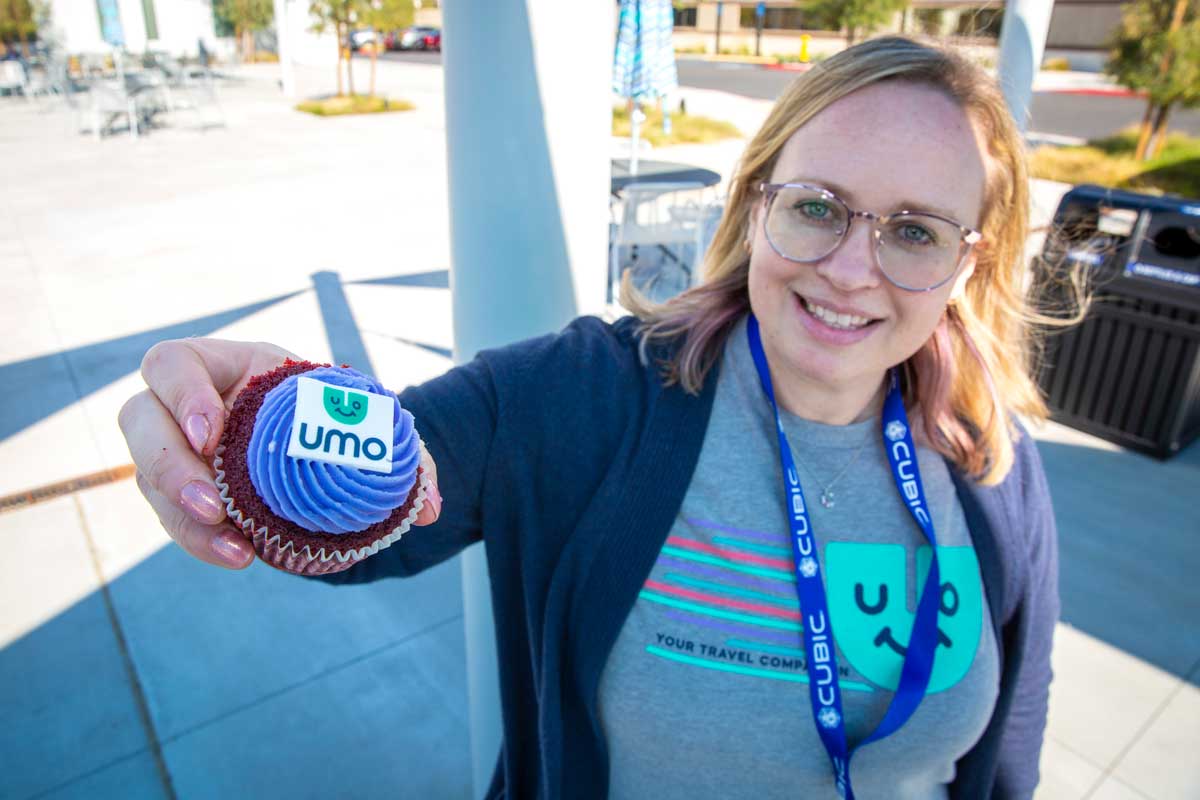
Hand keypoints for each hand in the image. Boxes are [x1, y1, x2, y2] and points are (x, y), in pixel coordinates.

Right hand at [118, 339, 441, 569]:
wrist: (325, 450)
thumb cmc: (339, 419)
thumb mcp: (368, 420)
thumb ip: (403, 454)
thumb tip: (429, 507)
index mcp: (227, 367)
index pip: (173, 363)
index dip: (181, 394)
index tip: (212, 433)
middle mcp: (188, 407)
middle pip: (138, 420)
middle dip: (168, 463)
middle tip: (213, 501)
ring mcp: (179, 453)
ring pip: (147, 478)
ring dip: (182, 516)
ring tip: (233, 543)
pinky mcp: (183, 496)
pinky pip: (174, 519)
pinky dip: (201, 541)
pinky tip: (239, 555)